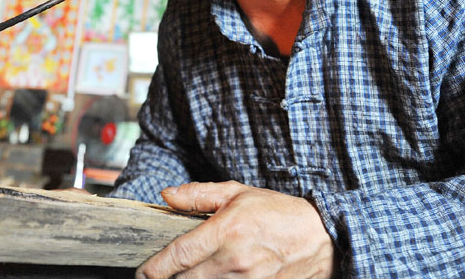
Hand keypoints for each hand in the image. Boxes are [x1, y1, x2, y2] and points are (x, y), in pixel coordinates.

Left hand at [137, 181, 335, 278]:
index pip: (178, 256)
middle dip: (170, 278)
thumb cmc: (279, 213)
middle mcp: (234, 260)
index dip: (154, 269)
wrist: (321, 239)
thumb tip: (166, 195)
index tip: (143, 273)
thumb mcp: (238, 193)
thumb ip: (199, 195)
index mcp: (226, 231)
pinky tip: (212, 277)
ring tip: (189, 273)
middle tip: (163, 273)